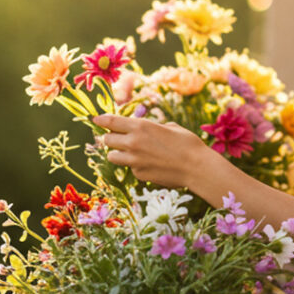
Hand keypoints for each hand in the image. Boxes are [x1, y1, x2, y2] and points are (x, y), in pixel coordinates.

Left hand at [93, 114, 208, 187]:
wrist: (197, 168)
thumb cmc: (188, 144)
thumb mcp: (170, 127)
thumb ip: (152, 128)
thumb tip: (145, 130)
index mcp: (141, 127)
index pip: (111, 121)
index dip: (101, 120)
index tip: (96, 119)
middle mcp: (133, 143)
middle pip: (107, 140)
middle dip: (111, 138)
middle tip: (120, 139)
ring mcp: (134, 161)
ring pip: (112, 156)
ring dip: (118, 153)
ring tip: (132, 153)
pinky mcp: (139, 174)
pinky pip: (131, 168)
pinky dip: (137, 166)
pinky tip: (152, 165)